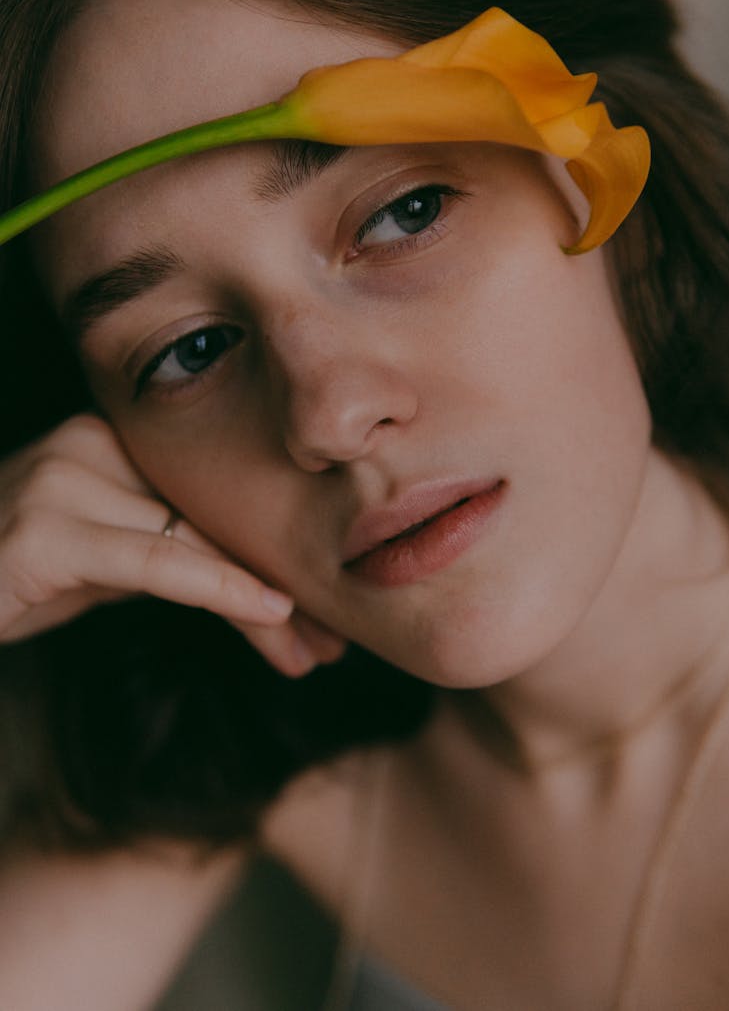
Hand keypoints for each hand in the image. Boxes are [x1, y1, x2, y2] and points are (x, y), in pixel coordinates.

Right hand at [0, 414, 346, 675]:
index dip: (274, 549)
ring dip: (262, 602)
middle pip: (217, 511)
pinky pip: (154, 557)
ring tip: (311, 650)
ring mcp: (63, 477)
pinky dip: (218, 585)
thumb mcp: (102, 563)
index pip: (217, 492)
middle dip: (281, 578)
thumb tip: (259, 585)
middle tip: (336, 638)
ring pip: (199, 536)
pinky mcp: (43, 528)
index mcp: (111, 439)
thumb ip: (168, 548)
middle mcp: (90, 442)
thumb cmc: (11, 578)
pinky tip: (270, 612)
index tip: (325, 605)